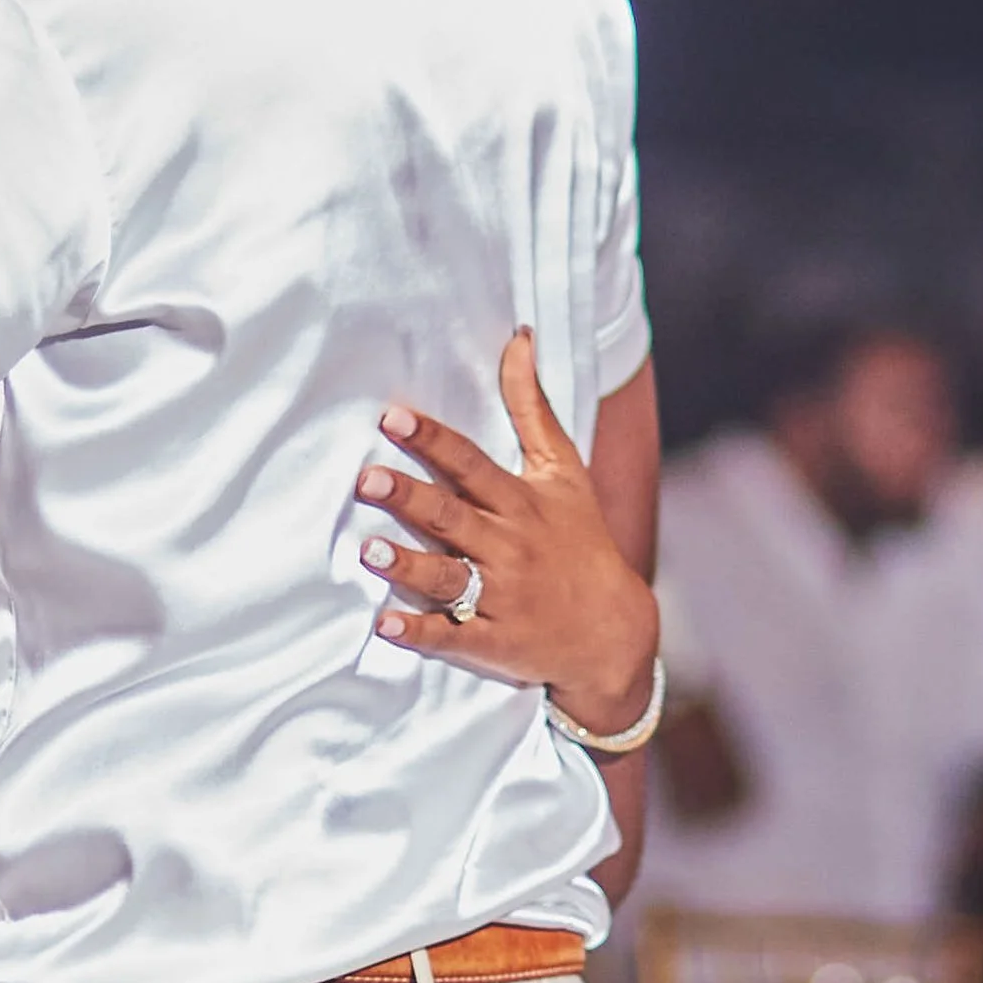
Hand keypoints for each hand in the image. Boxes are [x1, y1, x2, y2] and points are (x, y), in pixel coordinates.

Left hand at [356, 329, 659, 732]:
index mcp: (521, 502)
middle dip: (412, 498)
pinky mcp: (493, 643)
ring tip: (370, 551)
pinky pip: (451, 637)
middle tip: (368, 478)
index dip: (432, 441)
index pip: (470, 465)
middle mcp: (509, 546)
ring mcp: (501, 597)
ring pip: (449, 577)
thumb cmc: (580, 540)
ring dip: (409, 566)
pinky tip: (385, 624)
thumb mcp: (564, 472)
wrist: (614, 630)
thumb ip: (533, 407)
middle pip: (453, 517)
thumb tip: (519, 338)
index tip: (393, 417)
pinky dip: (419, 632)